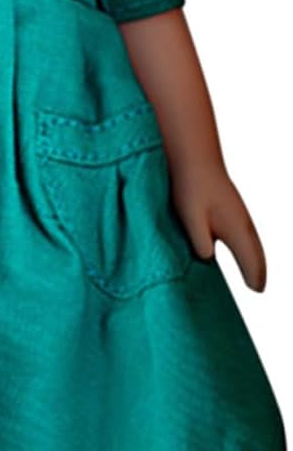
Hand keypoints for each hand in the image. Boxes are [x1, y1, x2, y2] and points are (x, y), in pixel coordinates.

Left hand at [170, 162, 265, 291]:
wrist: (194, 159)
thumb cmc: (191, 188)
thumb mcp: (191, 218)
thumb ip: (200, 241)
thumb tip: (207, 259)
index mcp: (237, 229)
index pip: (252, 261)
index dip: (255, 277)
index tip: (257, 291)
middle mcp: (243, 224)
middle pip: (257, 253)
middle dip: (258, 271)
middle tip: (259, 287)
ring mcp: (239, 216)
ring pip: (253, 243)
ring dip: (255, 260)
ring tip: (254, 276)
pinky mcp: (232, 210)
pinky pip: (246, 236)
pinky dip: (249, 248)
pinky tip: (242, 250)